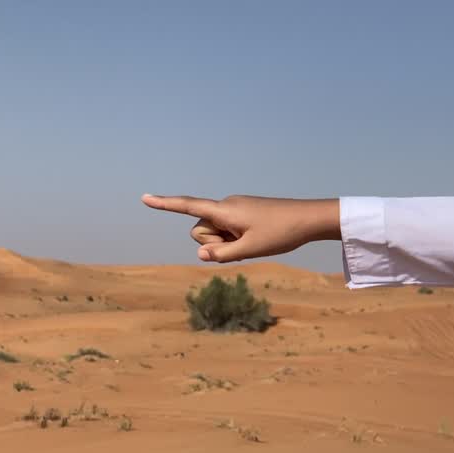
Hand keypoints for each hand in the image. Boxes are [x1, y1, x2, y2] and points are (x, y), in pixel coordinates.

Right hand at [142, 194, 339, 262]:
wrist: (309, 219)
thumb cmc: (280, 233)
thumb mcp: (250, 250)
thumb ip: (222, 255)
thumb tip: (201, 254)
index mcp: (224, 210)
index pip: (188, 206)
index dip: (165, 205)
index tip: (144, 198)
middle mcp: (226, 205)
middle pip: (201, 229)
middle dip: (213, 242)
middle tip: (242, 244)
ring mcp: (236, 208)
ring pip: (216, 231)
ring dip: (227, 242)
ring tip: (254, 241)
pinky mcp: (245, 212)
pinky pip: (230, 229)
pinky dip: (236, 238)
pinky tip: (259, 238)